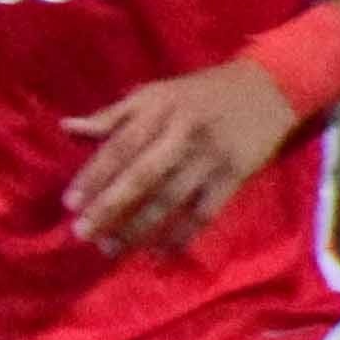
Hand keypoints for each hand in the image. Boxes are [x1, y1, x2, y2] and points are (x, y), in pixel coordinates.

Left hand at [59, 58, 299, 253]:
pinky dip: (181, 235)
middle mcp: (183, 133)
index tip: (69, 204)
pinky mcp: (235, 175)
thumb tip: (66, 128)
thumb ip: (112, 116)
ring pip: (170, 199)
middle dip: (110, 207)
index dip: (94, 175)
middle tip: (82, 233)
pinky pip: (204, 212)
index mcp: (160, 110)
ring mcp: (211, 157)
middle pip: (143, 175)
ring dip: (139, 228)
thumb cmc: (201, 94)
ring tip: (110, 249)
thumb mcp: (157, 93)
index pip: (120, 145)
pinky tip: (159, 254)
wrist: (272, 86)